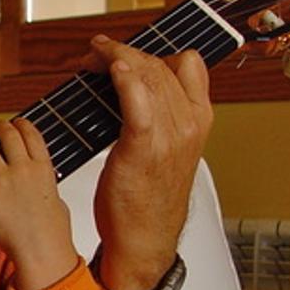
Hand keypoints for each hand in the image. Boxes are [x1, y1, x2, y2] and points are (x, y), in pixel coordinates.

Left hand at [0, 118, 76, 289]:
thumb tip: (43, 183)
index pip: (31, 135)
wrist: (40, 249)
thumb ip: (48, 186)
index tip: (17, 122)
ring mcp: (3, 181)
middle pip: (8, 134)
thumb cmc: (52, 232)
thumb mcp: (57, 201)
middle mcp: (23, 169)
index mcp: (43, 168)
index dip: (22, 124)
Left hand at [85, 35, 212, 289]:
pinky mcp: (144, 147)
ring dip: (114, 57)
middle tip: (94, 55)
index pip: (186, 64)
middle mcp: (189, 124)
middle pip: (159, 65)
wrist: (145, 239)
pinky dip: (124, 76)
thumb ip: (159, 119)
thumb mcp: (165, 152)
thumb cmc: (146, 199)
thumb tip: (131, 91)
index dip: (152, 51)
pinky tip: (107, 66)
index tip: (122, 53)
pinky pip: (137, 99)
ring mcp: (170, 134)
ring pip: (146, 75)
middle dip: (123, 52)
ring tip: (90, 59)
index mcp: (199, 121)